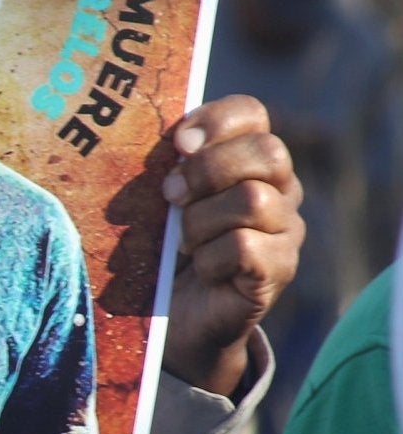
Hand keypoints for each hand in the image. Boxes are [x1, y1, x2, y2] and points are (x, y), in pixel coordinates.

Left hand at [162, 94, 302, 395]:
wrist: (176, 320)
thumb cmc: (162, 251)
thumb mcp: (158, 202)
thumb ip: (164, 167)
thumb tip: (148, 137)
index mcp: (248, 161)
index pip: (252, 113)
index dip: (216, 119)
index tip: (178, 142)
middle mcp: (280, 190)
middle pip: (268, 151)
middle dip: (207, 170)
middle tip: (169, 196)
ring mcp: (285, 232)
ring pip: (254, 201)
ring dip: (202, 220)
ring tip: (183, 242)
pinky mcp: (277, 271)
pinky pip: (245, 247)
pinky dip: (210, 257)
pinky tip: (200, 268)